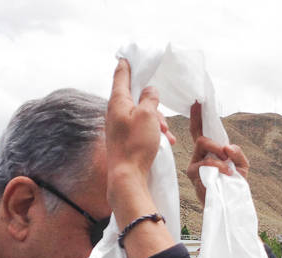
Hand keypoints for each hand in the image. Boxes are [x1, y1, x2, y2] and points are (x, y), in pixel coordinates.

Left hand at [105, 59, 174, 214]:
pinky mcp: (123, 139)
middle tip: (163, 121)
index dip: (126, 65)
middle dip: (153, 106)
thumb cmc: (136, 145)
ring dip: (156, 121)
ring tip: (166, 135)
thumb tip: (149, 90)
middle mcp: (114, 112)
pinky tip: (165, 142)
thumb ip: (150, 98)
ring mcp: (118, 126)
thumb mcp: (148, 116)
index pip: (121, 75)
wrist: (127, 176)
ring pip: (141, 115)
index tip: (126, 56)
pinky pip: (140, 128)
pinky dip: (153, 132)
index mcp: (117, 102)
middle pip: (135, 98)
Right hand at [185, 102, 249, 205]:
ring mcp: (194, 166)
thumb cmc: (234, 185)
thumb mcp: (242, 166)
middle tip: (226, 155)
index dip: (197, 117)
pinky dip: (219, 166)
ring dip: (219, 155)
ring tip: (228, 170)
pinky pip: (206, 162)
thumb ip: (238, 153)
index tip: (197, 102)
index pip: (199, 131)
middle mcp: (197, 157)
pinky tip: (226, 174)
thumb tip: (227, 147)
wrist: (232, 205)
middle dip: (215, 143)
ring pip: (203, 145)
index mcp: (207, 152)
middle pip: (201, 137)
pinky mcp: (194, 175)